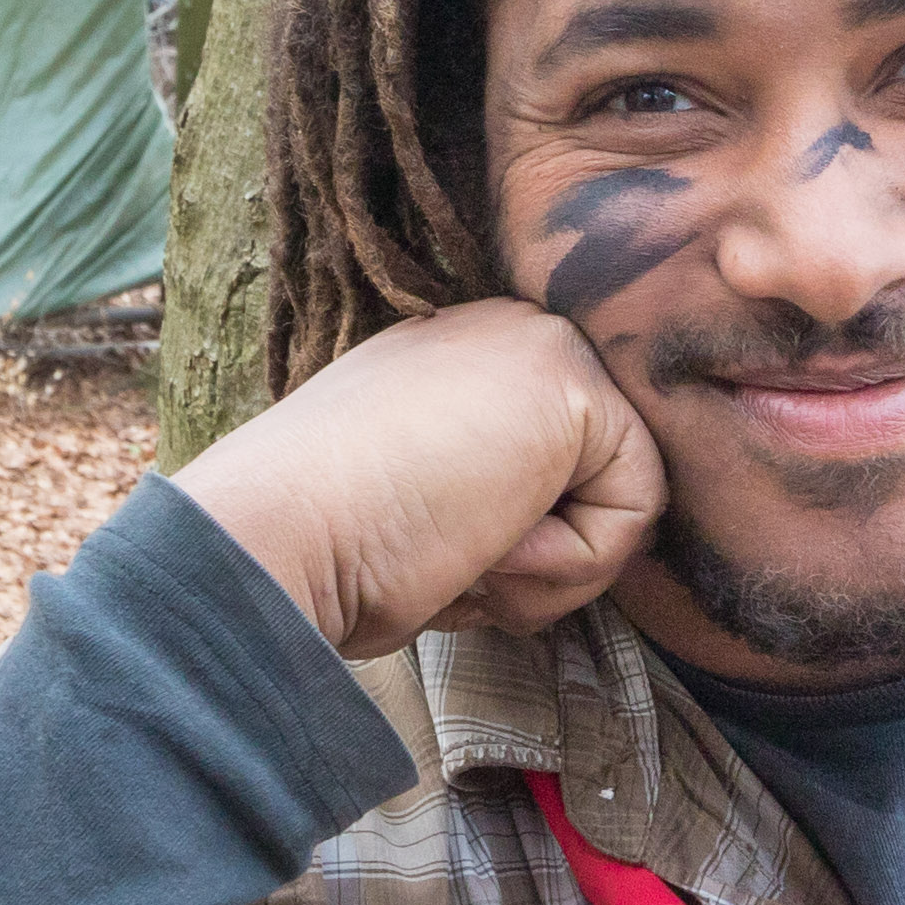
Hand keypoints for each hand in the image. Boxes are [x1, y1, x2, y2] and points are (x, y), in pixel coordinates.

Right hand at [171, 298, 664, 658]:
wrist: (270, 539)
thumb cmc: (323, 552)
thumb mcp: (418, 503)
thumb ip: (490, 494)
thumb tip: (553, 533)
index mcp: (458, 361)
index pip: (557, 470)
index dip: (513, 546)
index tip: (425, 547)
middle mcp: (503, 333)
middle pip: (598, 484)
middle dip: (538, 557)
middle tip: (439, 553)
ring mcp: (540, 344)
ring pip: (622, 503)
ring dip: (548, 571)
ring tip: (455, 546)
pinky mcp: (572, 382)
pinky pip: (633, 515)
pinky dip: (565, 564)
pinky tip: (483, 542)